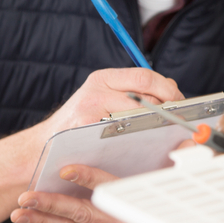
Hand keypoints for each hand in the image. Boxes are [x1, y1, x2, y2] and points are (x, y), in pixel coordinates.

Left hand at [11, 163, 182, 222]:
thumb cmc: (177, 216)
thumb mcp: (176, 186)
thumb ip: (176, 165)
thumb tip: (185, 143)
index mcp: (138, 208)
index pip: (111, 189)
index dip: (88, 178)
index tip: (67, 169)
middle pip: (82, 214)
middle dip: (51, 205)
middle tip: (27, 197)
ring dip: (43, 222)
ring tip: (20, 215)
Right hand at [17, 68, 183, 170]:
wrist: (44, 147)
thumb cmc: (81, 125)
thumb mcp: (103, 99)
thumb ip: (132, 92)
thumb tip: (171, 90)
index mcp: (103, 78)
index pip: (144, 76)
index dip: (167, 89)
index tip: (179, 101)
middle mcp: (96, 90)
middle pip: (145, 92)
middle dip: (167, 106)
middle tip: (179, 119)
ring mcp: (90, 110)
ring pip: (138, 114)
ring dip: (157, 124)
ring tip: (165, 132)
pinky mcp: (87, 131)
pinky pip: (124, 134)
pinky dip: (140, 140)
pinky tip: (146, 146)